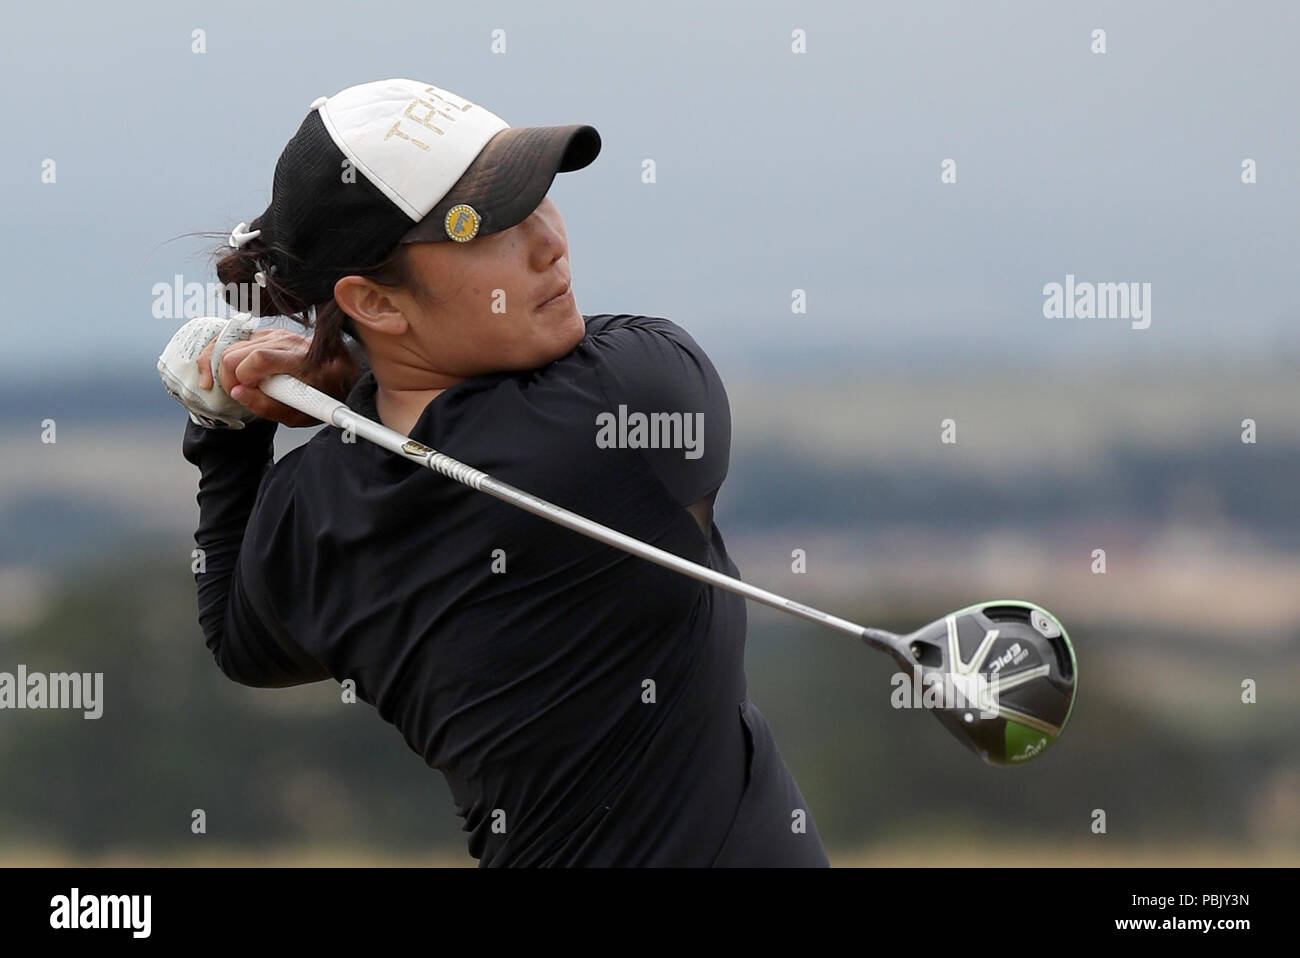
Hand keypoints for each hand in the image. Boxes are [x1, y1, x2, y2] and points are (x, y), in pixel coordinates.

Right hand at [196, 329, 360, 427]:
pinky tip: (241, 372)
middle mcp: (288, 342)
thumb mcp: (298, 415)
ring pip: (233, 345)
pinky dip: (231, 357)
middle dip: (228, 376)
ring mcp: (278, 334)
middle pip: (237, 351)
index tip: (242, 392)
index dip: (242, 377)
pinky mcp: (270, 333)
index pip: (259, 358)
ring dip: (229, 368)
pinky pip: (238, 341)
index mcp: (301, 361)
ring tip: (242, 384)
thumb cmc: (323, 396)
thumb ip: (266, 406)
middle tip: (239, 392)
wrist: (341, 376)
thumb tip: (238, 393)